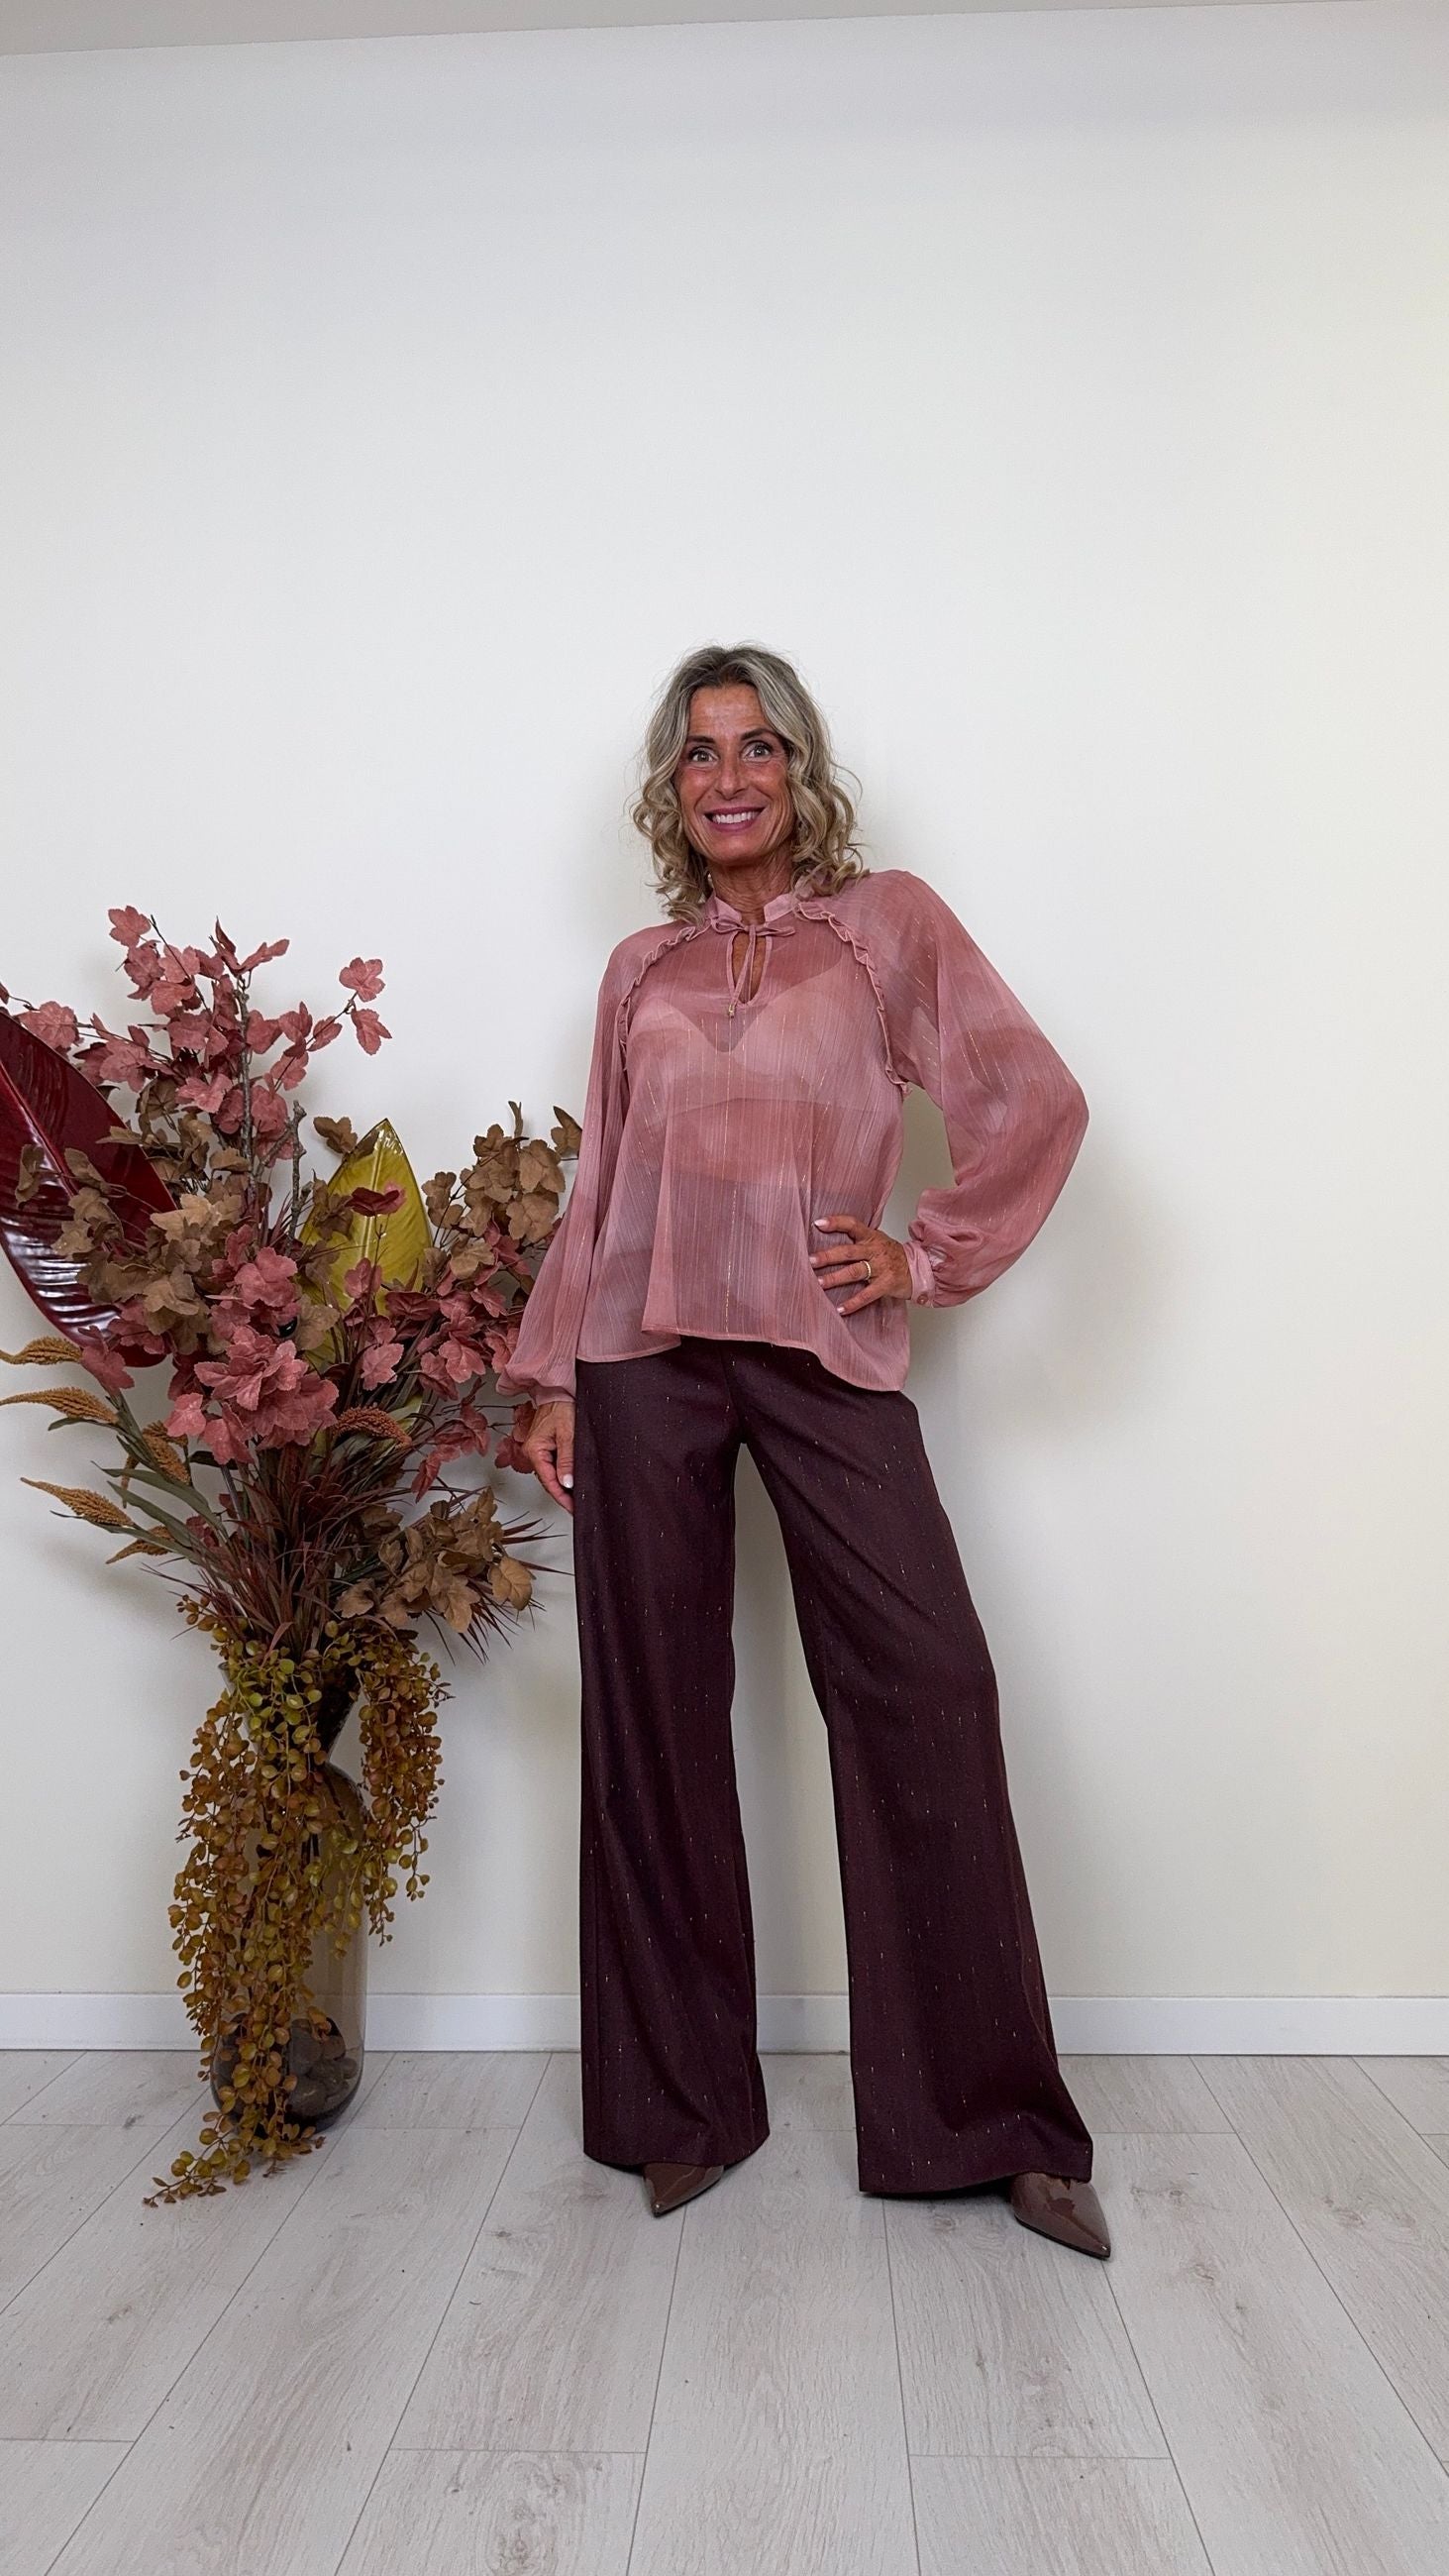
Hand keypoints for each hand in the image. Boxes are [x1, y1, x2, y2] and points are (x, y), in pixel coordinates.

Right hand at [520, 1396, 575, 1515]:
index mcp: (534, 1450)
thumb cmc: (562, 1406)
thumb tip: (567, 1482)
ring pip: (550, 1474)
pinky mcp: (544, 1446)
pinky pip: (552, 1465)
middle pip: (548, 1481)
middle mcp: (532, 1451)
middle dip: (562, 1495)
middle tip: (577, 1506)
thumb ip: (567, 1460)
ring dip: (562, 1485)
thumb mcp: (568, 1434)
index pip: (549, 1481)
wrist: (559, 1391)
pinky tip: (572, 1479)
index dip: (561, 1497)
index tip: (572, 1508)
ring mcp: (537, 1449)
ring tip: (576, 1497)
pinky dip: (562, 1474)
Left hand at [809, 1213, 911, 1315]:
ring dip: (835, 1278)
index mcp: (871, 1237)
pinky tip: (840, 1309)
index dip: (836, 1222)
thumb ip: (857, 1240)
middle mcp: (875, 1250)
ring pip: (855, 1272)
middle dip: (828, 1256)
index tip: (818, 1224)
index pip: (852, 1224)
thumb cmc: (893, 1255)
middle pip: (848, 1252)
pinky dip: (853, 1303)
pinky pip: (867, 1295)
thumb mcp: (877, 1241)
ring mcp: (881, 1267)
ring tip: (819, 1283)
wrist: (918, 1268)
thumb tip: (826, 1240)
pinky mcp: (886, 1284)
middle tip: (810, 1261)